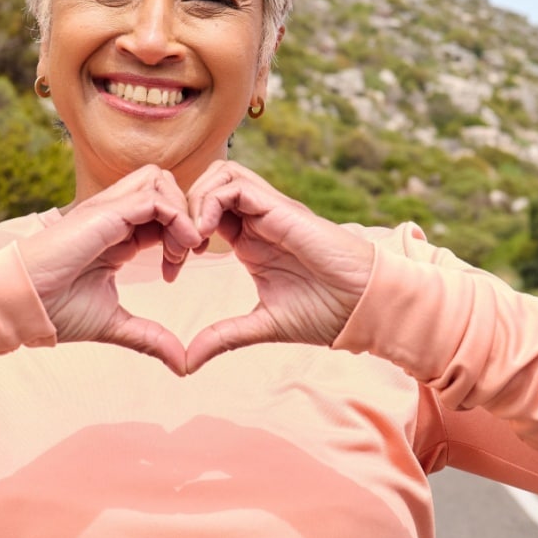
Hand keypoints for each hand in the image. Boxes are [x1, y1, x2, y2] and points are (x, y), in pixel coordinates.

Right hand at [17, 165, 203, 374]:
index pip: (161, 215)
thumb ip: (150, 337)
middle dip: (186, 215)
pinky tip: (180, 248)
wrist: (20, 304)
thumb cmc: (55, 310)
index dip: (179, 237)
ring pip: (161, 182)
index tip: (173, 273)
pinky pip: (154, 198)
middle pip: (164, 187)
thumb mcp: (114, 323)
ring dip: (182, 213)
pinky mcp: (105, 212)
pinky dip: (177, 217)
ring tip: (182, 250)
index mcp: (116, 236)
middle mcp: (114, 217)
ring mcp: (108, 210)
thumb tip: (183, 365)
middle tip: (189, 253)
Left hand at [185, 161, 373, 372]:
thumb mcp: (262, 325)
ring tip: (190, 241)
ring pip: (218, 174)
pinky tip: (206, 236)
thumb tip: (186, 362)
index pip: (204, 212)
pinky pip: (234, 184)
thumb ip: (223, 336)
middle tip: (175, 250)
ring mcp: (269, 210)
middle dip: (180, 211)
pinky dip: (211, 202)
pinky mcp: (280, 208)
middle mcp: (257, 219)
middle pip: (206, 184)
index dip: (179, 232)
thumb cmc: (326, 313)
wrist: (364, 306)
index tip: (172, 268)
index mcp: (250, 241)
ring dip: (194, 201)